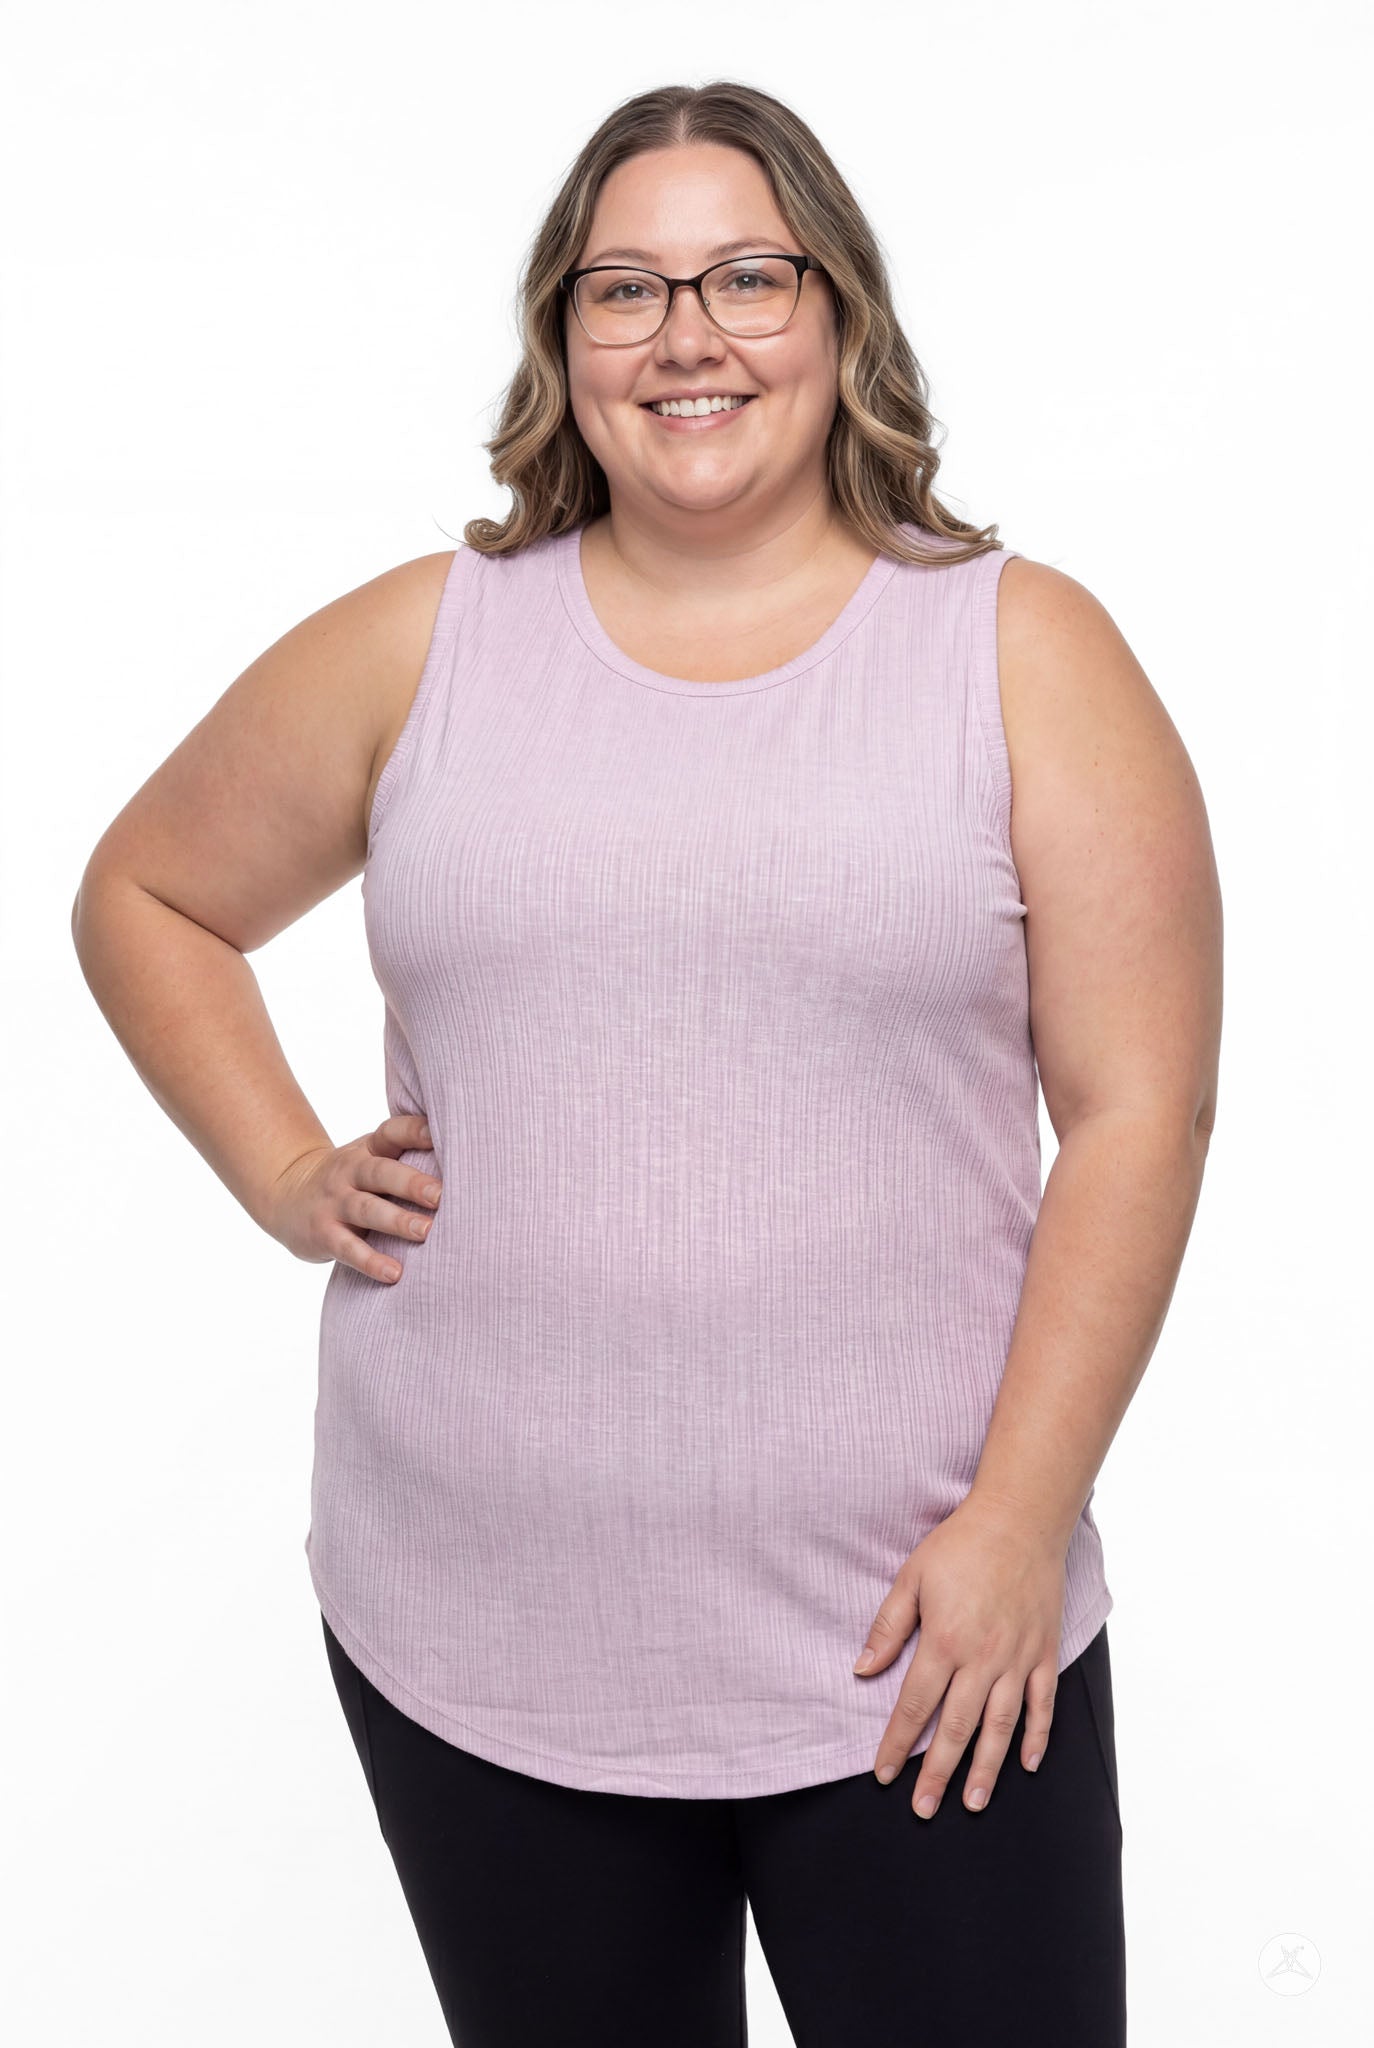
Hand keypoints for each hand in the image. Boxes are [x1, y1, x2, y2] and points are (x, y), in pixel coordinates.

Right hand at [261, 1114, 440, 1282]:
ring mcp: (334, 1202)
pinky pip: (348, 1248)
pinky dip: (371, 1261)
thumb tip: (471, 1160)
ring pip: (367, 1210)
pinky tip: (395, 1273)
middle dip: (412, 1183)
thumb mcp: (370, 1158)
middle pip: (381, 1172)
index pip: (392, 1132)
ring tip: (427, 1232)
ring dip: (397, 1221)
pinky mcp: (323, 1233)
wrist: (287, 1196)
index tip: (442, 1136)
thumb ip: (407, 1157)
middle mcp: (350, 1171)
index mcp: (368, 1148)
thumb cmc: (351, 1179)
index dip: (416, 1131)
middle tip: (442, 1196)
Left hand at [852, 1491, 1068, 1816]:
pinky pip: (1043, 1704)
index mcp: (945, 1641)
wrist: (1021, 1519)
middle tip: (923, 1809)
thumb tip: (862, 1670)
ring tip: (973, 1802)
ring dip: (986, 1769)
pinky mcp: (1044, 1652)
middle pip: (957, 1728)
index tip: (883, 1774)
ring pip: (1001, 1727)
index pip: (915, 1706)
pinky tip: (1026, 1763)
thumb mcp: (911, 1577)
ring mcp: (1018, 1659)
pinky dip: (1036, 1736)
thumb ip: (888, 1627)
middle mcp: (983, 1659)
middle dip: (936, 1772)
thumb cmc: (960, 1545)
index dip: (897, 1744)